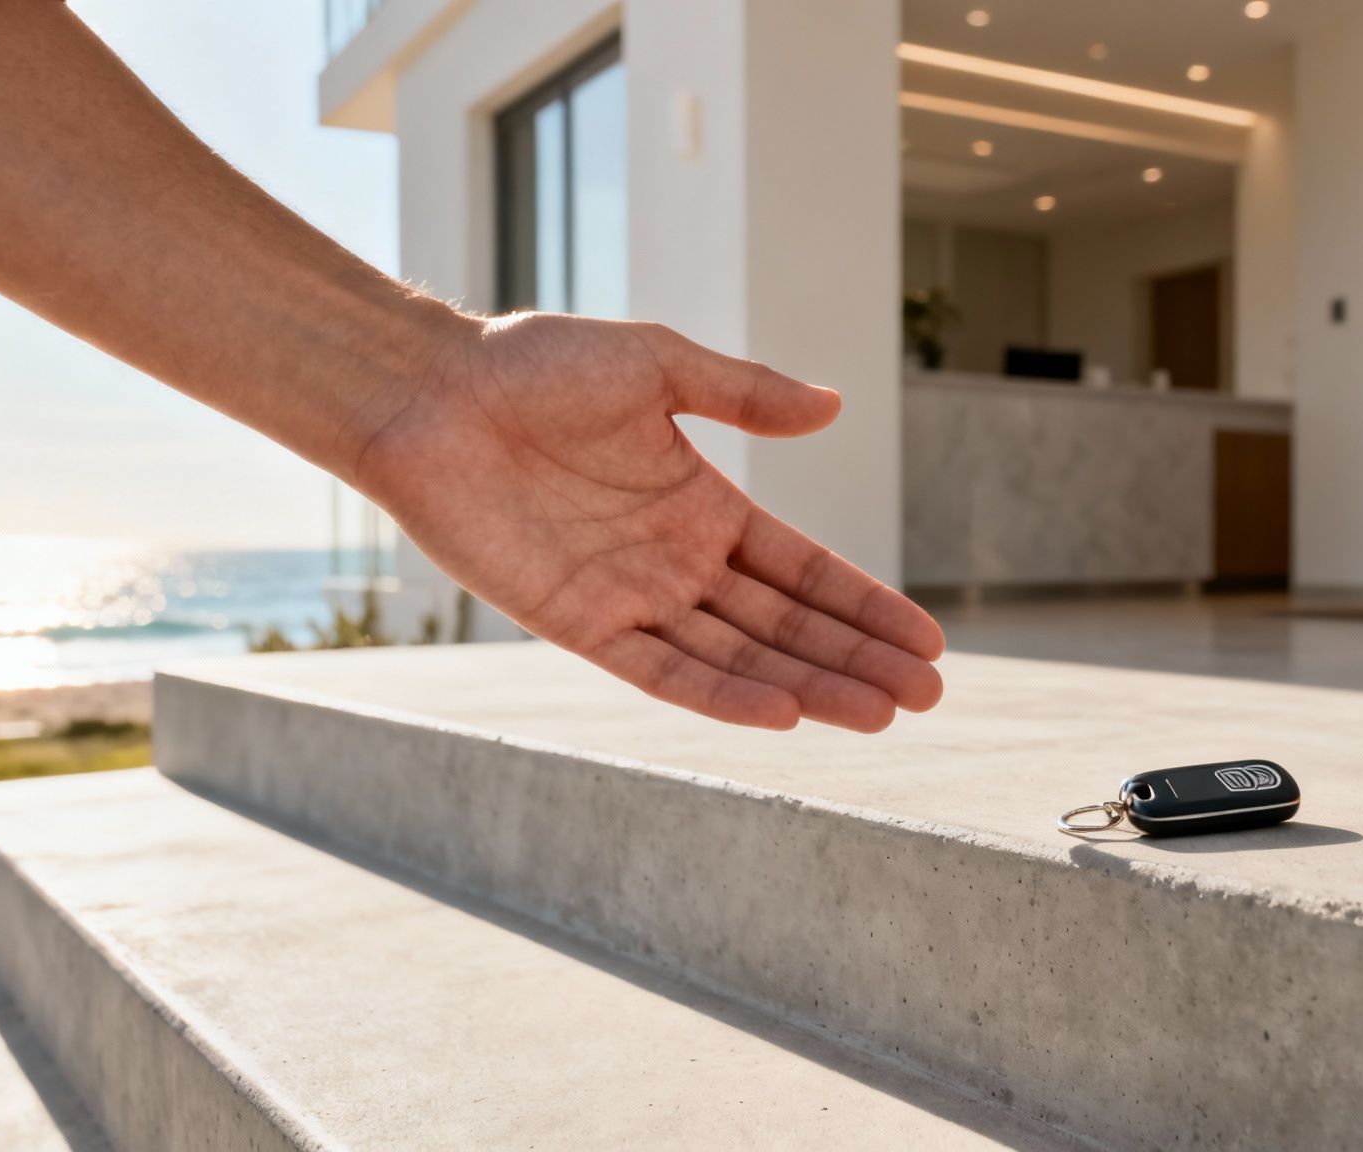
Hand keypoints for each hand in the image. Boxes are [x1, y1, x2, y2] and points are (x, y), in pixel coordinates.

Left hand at [351, 313, 944, 732]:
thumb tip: (834, 408)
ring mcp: (630, 598)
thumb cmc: (535, 366)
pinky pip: (661, 672)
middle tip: (929, 695)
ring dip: (810, 687)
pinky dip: (720, 696)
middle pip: (786, 625)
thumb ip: (745, 394)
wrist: (432, 392)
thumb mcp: (660, 366)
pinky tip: (784, 714)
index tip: (928, 640)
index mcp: (703, 506)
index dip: (865, 604)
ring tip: (881, 714)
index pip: (804, 569)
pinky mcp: (577, 623)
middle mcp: (675, 562)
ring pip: (738, 658)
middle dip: (858, 659)